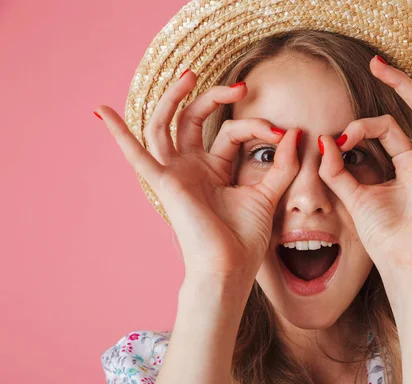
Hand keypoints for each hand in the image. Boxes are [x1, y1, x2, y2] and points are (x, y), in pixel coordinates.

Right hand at [95, 71, 300, 284]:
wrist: (229, 269)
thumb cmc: (244, 239)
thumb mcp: (268, 194)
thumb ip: (282, 164)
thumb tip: (296, 132)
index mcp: (213, 169)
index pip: (230, 132)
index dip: (255, 126)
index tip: (282, 132)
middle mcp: (190, 167)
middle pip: (192, 119)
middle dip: (214, 97)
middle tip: (240, 87)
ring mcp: (174, 173)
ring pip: (164, 125)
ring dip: (172, 98)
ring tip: (189, 74)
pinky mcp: (163, 183)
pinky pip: (136, 155)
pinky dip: (118, 134)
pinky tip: (102, 111)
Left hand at [317, 52, 411, 275]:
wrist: (403, 262)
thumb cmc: (383, 237)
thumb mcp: (354, 196)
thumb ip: (338, 170)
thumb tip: (324, 139)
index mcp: (408, 163)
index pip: (387, 126)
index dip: (362, 125)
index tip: (340, 136)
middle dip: (402, 83)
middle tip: (377, 63)